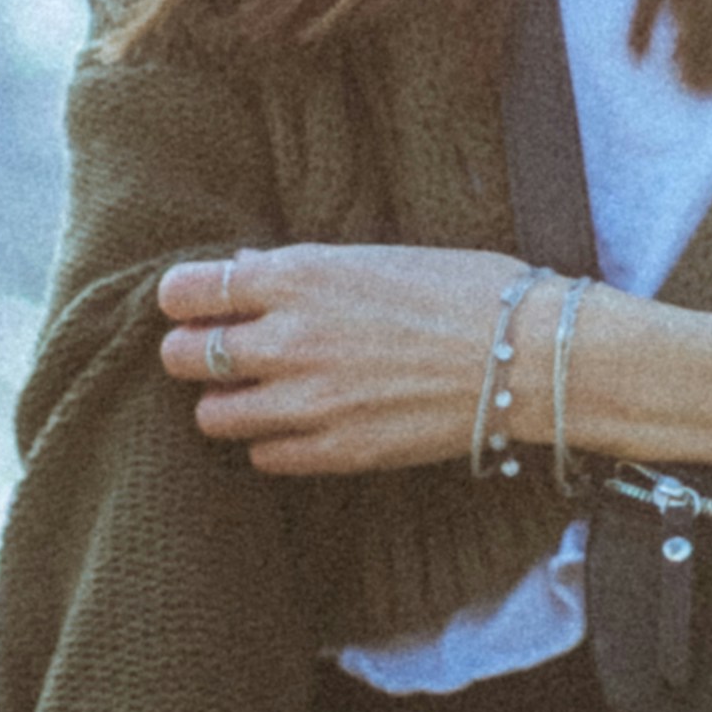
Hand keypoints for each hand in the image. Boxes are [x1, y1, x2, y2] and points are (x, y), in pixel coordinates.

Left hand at [157, 242, 519, 477]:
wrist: (530, 355)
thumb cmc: (464, 289)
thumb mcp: (375, 255)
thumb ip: (299, 269)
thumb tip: (242, 271)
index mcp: (298, 276)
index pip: (187, 291)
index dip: (181, 299)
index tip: (192, 304)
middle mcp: (288, 339)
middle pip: (182, 357)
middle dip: (191, 353)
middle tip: (216, 352)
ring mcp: (308, 402)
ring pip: (211, 416)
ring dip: (226, 402)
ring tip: (257, 392)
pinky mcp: (336, 451)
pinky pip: (262, 456)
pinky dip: (270, 441)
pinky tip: (299, 423)